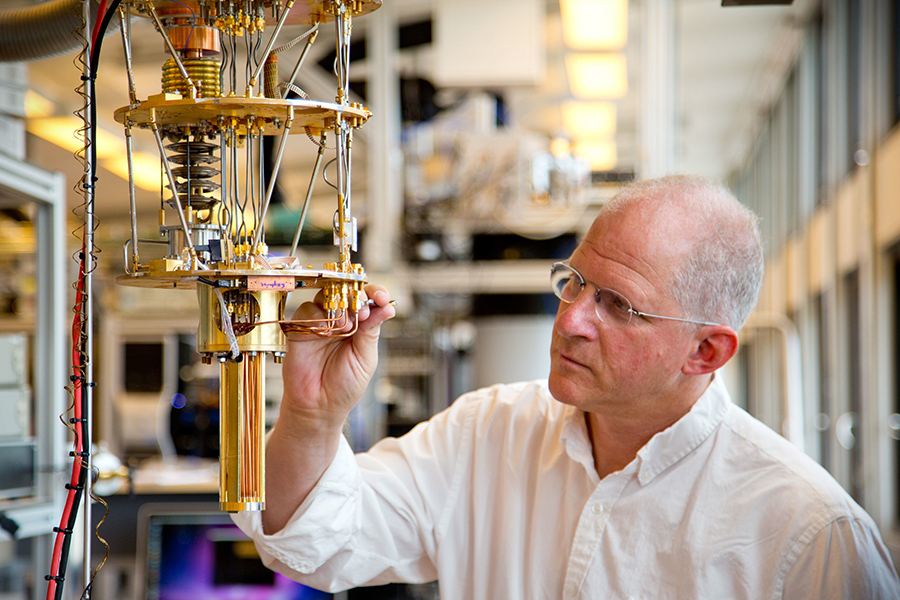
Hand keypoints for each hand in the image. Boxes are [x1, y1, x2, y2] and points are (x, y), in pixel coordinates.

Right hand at [279, 284, 395, 431]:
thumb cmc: (344, 387)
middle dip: (357, 296)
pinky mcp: (300, 329)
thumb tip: (387, 308)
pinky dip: (317, 315)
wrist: (318, 407)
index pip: (369, 301)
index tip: (380, 297)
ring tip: (344, 326)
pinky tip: (324, 330)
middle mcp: (341, 321)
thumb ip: (371, 331)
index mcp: (361, 327)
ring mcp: (321, 324)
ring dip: (338, 306)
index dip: (375, 294)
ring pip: (327, 297)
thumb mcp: (365, 359)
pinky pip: (306, 309)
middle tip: (362, 309)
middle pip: (347, 293)